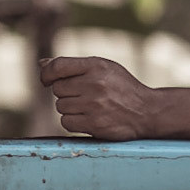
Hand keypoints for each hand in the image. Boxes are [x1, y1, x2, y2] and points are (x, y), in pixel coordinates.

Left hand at [39, 56, 157, 140]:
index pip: (58, 66)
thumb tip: (42, 65)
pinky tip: (87, 118)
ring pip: (61, 107)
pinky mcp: (95, 124)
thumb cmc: (122, 88)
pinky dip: (73, 122)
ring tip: (88, 107)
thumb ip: (73, 66)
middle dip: (66, 93)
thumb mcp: (103, 68)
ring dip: (70, 108)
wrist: (147, 112)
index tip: (46, 80)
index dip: (46, 74)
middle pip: (58, 89)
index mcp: (97, 66)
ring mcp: (95, 105)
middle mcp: (95, 84)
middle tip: (82, 95)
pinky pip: (66, 122)